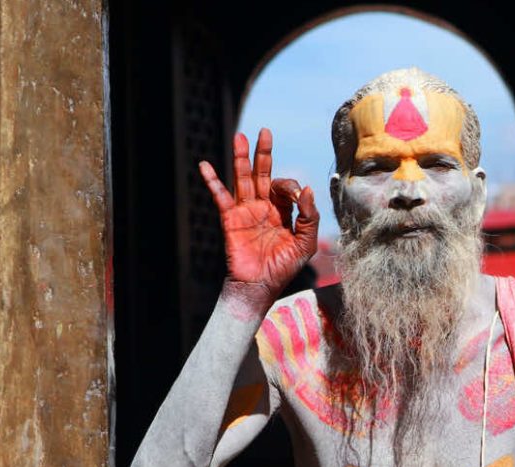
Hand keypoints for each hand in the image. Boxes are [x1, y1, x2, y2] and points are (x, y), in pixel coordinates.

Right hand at [199, 128, 318, 297]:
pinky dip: (212, 181)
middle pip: (263, 173)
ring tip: (240, 136)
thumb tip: (308, 189)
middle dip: (264, 153)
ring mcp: (246, 211)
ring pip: (243, 179)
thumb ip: (309, 217)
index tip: (298, 198)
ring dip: (241, 158)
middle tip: (265, 131)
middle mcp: (264, 207)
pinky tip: (205, 165)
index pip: (286, 187)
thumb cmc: (283, 268)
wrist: (259, 287)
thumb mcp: (305, 243)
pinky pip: (220, 196)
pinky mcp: (230, 219)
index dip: (293, 188)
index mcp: (283, 211)